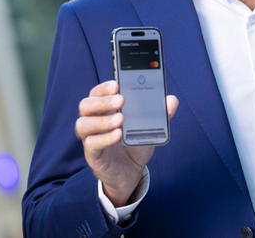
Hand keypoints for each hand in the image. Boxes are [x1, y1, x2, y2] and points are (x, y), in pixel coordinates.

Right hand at [75, 81, 178, 205]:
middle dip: (102, 100)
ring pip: (82, 124)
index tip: (116, 83)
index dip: (103, 87)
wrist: (132, 171)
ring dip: (102, 120)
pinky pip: (91, 144)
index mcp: (106, 110)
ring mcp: (91, 138)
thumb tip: (172, 100)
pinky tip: (118, 135)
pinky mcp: (93, 155)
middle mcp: (94, 121)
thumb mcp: (151, 127)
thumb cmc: (136, 143)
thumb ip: (160, 113)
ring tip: (121, 120)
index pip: (97, 93)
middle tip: (121, 100)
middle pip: (86, 105)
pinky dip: (104, 138)